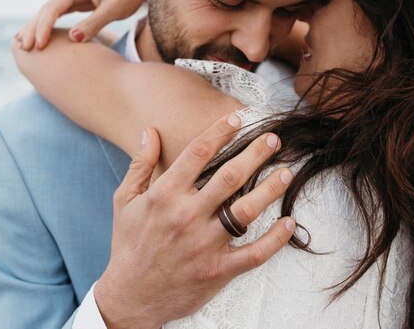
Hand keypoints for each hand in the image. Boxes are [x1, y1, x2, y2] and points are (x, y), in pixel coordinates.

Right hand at [18, 0, 146, 50]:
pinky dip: (47, 25)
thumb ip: (94, 24)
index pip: (54, 7)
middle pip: (46, 8)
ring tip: (23, 44)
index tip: (40, 45)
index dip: (44, 27)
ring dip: (36, 27)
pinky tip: (39, 36)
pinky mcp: (78, 1)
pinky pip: (58, 13)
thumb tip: (72, 39)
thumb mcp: (114, 10)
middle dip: (34, 28)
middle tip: (24, 48)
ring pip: (49, 11)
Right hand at [96, 114, 295, 328]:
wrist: (130, 296)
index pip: (198, 153)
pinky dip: (275, 239)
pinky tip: (288, 223)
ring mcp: (204, 244)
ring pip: (246, 211)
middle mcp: (187, 216)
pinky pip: (254, 253)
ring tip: (286, 173)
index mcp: (164, 195)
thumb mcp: (124, 200)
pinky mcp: (218, 270)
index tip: (237, 118)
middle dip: (256, 153)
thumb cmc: (128, 244)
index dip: (221, 131)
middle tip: (274, 139)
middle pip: (230, 176)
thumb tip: (150, 130)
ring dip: (270, 189)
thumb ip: (140, 164)